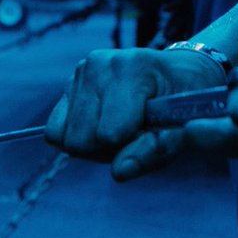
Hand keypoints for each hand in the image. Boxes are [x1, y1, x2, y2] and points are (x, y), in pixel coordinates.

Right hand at [46, 48, 227, 180]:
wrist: (178, 72)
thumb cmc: (183, 102)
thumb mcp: (182, 128)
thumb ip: (155, 151)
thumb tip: (119, 172)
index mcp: (133, 69)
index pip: (109, 134)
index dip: (130, 148)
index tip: (150, 135)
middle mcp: (100, 64)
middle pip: (81, 140)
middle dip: (106, 149)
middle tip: (133, 136)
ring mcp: (81, 71)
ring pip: (64, 138)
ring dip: (91, 145)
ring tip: (119, 130)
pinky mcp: (70, 82)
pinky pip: (54, 130)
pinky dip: (75, 135)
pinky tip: (100, 124)